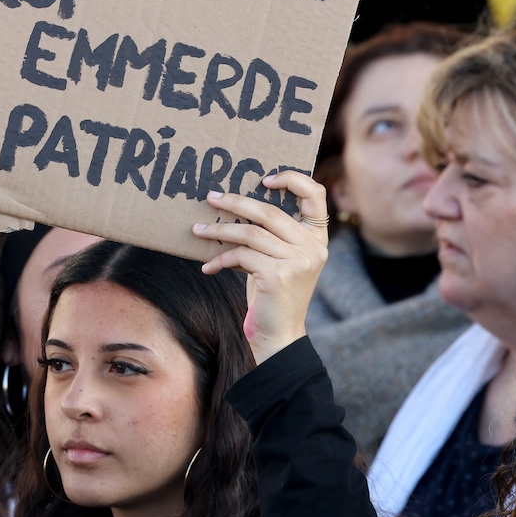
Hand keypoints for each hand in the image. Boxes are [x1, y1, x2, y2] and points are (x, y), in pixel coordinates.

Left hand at [192, 170, 329, 363]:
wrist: (279, 337)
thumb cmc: (273, 296)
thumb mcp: (278, 261)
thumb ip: (269, 235)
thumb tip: (234, 205)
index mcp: (317, 239)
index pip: (316, 195)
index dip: (292, 179)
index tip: (263, 179)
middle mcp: (313, 247)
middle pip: (270, 211)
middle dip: (236, 202)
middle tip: (211, 197)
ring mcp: (298, 260)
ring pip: (250, 232)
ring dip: (219, 230)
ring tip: (198, 230)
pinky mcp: (278, 275)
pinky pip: (241, 256)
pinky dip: (221, 259)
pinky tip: (209, 266)